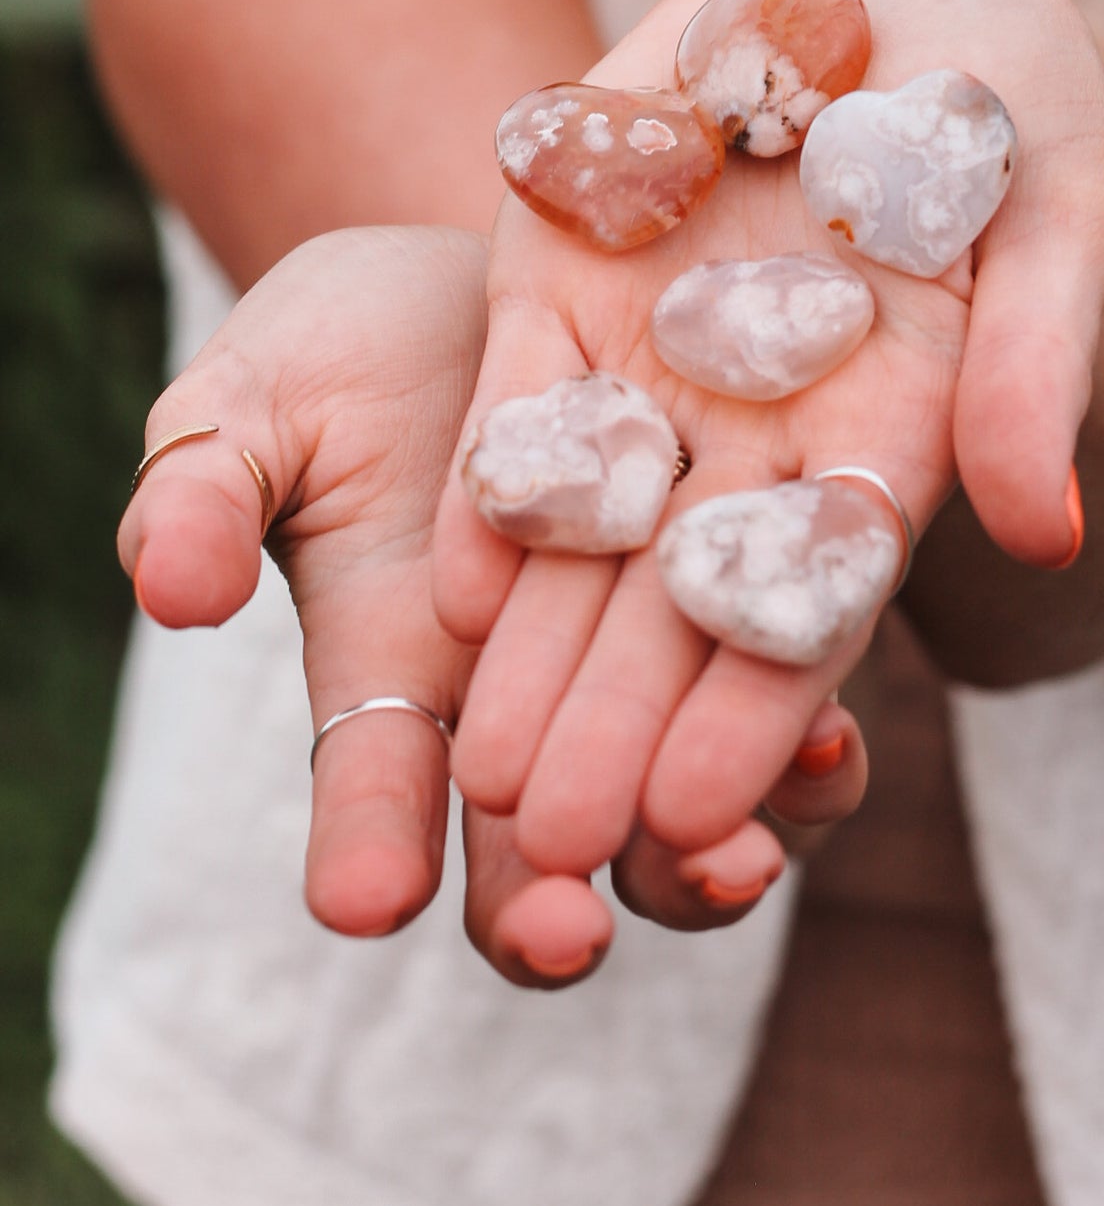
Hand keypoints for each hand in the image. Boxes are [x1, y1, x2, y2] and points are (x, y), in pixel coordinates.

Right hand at [120, 225, 867, 984]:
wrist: (484, 279)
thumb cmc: (343, 346)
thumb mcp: (254, 398)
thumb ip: (203, 490)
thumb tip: (172, 587)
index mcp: (387, 668)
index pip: (371, 788)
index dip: (365, 846)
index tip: (363, 895)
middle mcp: (518, 698)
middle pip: (533, 853)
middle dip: (544, 910)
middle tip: (561, 926)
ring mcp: (635, 661)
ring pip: (669, 817)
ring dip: (699, 860)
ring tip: (732, 856)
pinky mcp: (738, 593)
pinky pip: (773, 702)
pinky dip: (806, 748)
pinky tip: (829, 742)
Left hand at [434, 0, 1103, 880]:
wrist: (897, 20)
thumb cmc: (1018, 119)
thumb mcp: (1061, 216)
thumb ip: (1040, 364)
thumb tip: (1048, 533)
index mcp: (892, 426)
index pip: (820, 589)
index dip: (760, 700)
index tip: (699, 811)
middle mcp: (761, 421)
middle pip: (686, 590)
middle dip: (622, 715)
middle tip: (556, 848)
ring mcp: (656, 354)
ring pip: (594, 526)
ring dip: (541, 647)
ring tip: (486, 780)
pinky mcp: (567, 281)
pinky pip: (527, 395)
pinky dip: (498, 489)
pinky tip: (457, 591)